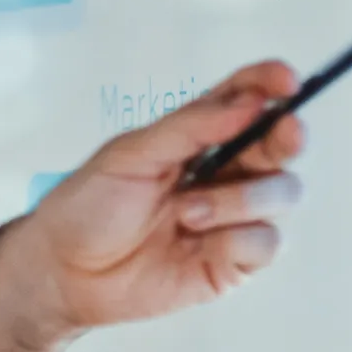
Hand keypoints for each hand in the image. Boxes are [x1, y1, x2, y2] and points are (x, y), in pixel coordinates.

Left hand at [10, 60, 306, 342]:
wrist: (65, 272)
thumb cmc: (89, 206)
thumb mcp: (131, 154)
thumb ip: (190, 127)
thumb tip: (248, 102)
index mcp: (196, 137)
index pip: (244, 100)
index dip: (269, 85)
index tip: (286, 80)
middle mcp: (223, 172)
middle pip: (279, 144)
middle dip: (287, 135)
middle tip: (285, 130)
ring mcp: (231, 217)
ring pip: (282, 192)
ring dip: (241, 199)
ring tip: (187, 212)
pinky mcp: (232, 261)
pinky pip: (267, 242)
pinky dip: (238, 239)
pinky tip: (200, 242)